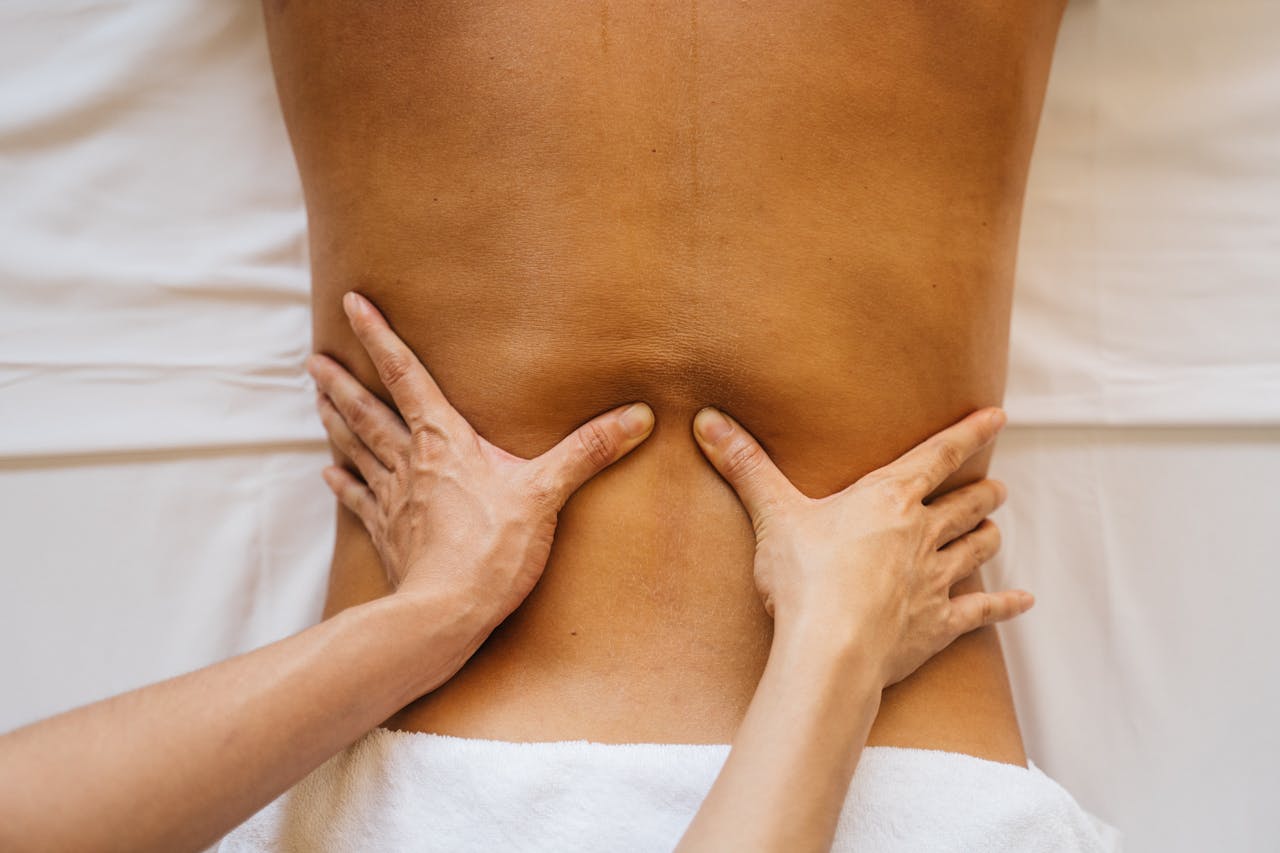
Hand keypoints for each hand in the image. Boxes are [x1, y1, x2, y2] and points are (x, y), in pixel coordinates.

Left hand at [305, 291, 655, 636]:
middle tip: (314, 360)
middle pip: (367, 412)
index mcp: (444, 440)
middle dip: (341, 382)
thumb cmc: (493, 551)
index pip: (406, 376)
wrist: (446, 613)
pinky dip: (343, 482)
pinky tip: (328, 471)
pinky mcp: (387, 534)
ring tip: (316, 398)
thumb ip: (588, 451)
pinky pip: (358, 500)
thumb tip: (636, 416)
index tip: (352, 303)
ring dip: (335, 422)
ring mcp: (393, 498)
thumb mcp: (546, 494)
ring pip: (356, 448)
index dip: (379, 337)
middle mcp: (410, 461)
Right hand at [691, 405, 1031, 688]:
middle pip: (965, 504)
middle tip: (994, 487)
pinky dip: (1005, 605)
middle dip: (981, 493)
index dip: (970, 434)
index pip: (938, 456)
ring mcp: (937, 580)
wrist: (832, 647)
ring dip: (988, 536)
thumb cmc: (805, 577)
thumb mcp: (773, 514)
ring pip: (977, 548)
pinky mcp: (940, 623)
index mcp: (889, 500)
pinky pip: (984, 610)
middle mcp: (923, 533)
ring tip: (995, 528)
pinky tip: (1023, 601)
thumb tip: (706, 420)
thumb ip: (744, 466)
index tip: (998, 417)